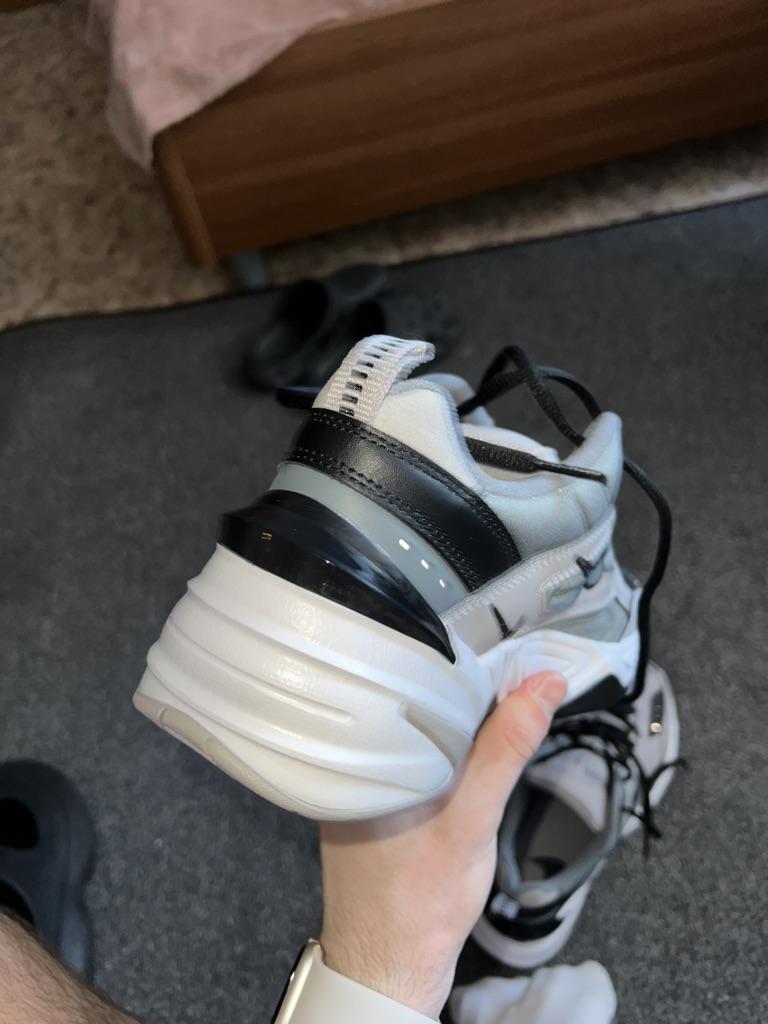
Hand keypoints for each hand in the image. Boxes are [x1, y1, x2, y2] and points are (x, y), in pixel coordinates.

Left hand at [319, 671, 565, 1018]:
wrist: (390, 969)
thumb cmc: (419, 903)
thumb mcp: (472, 818)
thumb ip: (504, 750)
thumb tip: (540, 688)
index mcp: (368, 752)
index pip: (418, 685)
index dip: (471, 671)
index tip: (517, 667)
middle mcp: (360, 762)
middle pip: (421, 708)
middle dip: (472, 697)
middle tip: (525, 690)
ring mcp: (369, 786)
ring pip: (424, 736)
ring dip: (464, 728)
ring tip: (508, 718)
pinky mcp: (379, 807)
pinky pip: (420, 763)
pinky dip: (450, 757)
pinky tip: (474, 763)